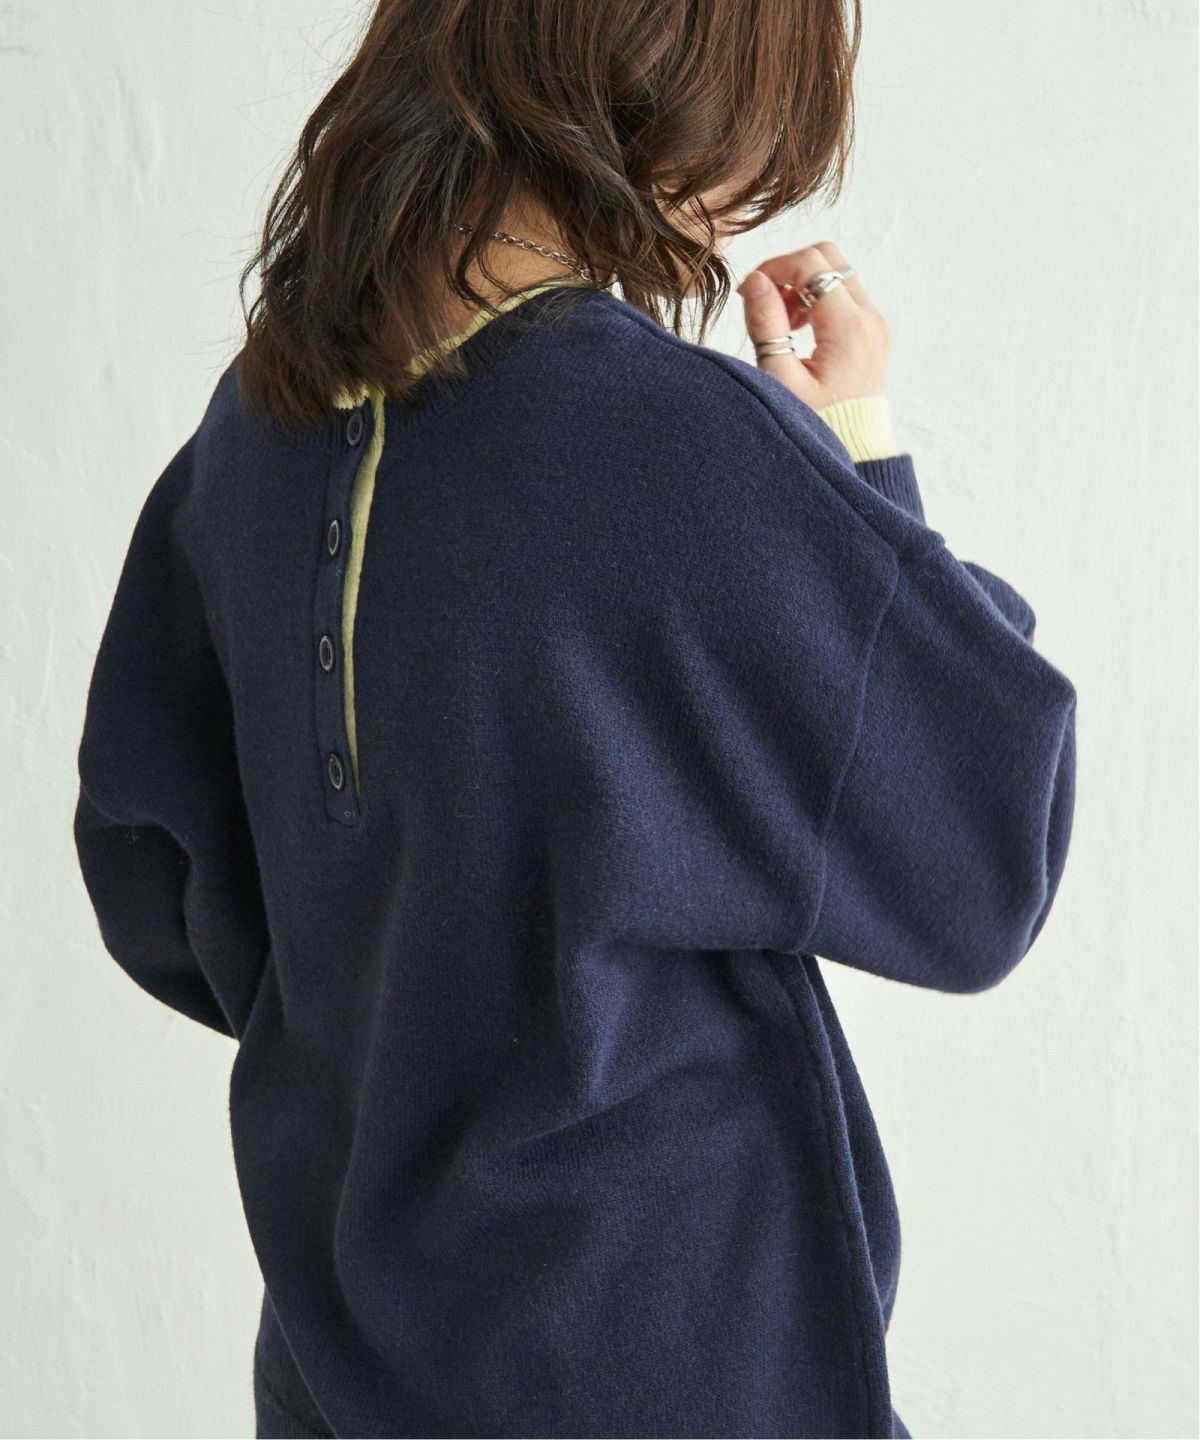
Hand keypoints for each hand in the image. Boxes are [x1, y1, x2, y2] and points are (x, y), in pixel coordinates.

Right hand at [737, 241, 890, 408]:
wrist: (851, 450)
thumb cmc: (814, 424)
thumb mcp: (780, 379)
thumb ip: (766, 324)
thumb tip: (756, 281)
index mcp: (849, 328)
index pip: (811, 264)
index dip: (774, 268)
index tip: (750, 292)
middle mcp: (869, 318)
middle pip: (828, 256)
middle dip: (790, 269)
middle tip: (766, 301)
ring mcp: (875, 322)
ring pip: (836, 270)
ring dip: (802, 283)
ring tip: (782, 320)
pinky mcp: (872, 329)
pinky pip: (843, 292)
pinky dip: (816, 296)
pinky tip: (798, 327)